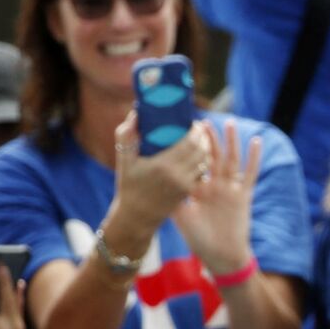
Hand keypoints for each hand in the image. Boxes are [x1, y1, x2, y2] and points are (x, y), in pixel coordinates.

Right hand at [111, 111, 207, 227]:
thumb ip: (126, 135)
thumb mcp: (123, 159)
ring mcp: (186, 185)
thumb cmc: (128, 185)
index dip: (197, 131)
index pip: (190, 143)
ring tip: (201, 139)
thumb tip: (135, 113)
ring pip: (205, 161)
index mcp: (164, 165)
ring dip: (206, 149)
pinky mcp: (189, 192)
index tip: (194, 122)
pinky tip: (198, 155)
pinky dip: (203, 162)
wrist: (136, 216)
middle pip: (201, 150)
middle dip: (204, 137)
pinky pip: (202, 172)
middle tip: (199, 128)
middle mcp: (178, 176)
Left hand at [172, 120, 260, 275]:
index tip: (180, 132)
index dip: (188, 148)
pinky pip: (250, 173)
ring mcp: (230, 189)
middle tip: (200, 120)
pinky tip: (256, 141)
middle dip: (206, 139)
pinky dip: (254, 157)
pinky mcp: (243, 195)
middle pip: (211, 156)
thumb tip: (156, 182)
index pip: (193, 162)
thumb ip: (172, 199)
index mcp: (198, 189)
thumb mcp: (181, 218)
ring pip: (230, 159)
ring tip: (227, 122)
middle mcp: (214, 185)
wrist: (221, 256)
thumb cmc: (200, 240)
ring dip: (229, 141)